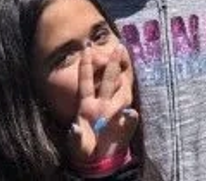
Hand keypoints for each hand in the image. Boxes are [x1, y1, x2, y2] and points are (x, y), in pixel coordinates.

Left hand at [66, 45, 139, 167]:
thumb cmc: (84, 147)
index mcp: (87, 105)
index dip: (86, 65)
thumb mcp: (76, 143)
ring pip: (121, 91)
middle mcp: (102, 104)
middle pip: (108, 80)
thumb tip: (74, 128)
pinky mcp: (125, 125)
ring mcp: (114, 112)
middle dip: (113, 63)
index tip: (87, 47)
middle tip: (118, 46)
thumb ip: (75, 136)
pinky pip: (130, 119)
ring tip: (129, 68)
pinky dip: (130, 117)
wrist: (97, 160)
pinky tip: (131, 114)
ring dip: (124, 79)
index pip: (86, 81)